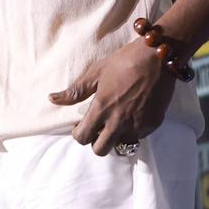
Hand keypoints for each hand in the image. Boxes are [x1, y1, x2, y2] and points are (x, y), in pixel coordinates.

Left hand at [49, 39, 175, 155]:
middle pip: (100, 150)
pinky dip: (131, 131)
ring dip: (114, 138)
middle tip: (97, 127)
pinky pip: (138, 137)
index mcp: (102, 109)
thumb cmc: (122, 62)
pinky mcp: (152, 124)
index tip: (80, 125)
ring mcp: (137, 125)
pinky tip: (130, 115)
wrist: (156, 59)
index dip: (78, 134)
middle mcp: (119, 122)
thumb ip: (75, 91)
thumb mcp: (95, 73)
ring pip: (120, 146)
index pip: (83, 137)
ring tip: (114, 123)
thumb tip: (52, 99)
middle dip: (95, 142)